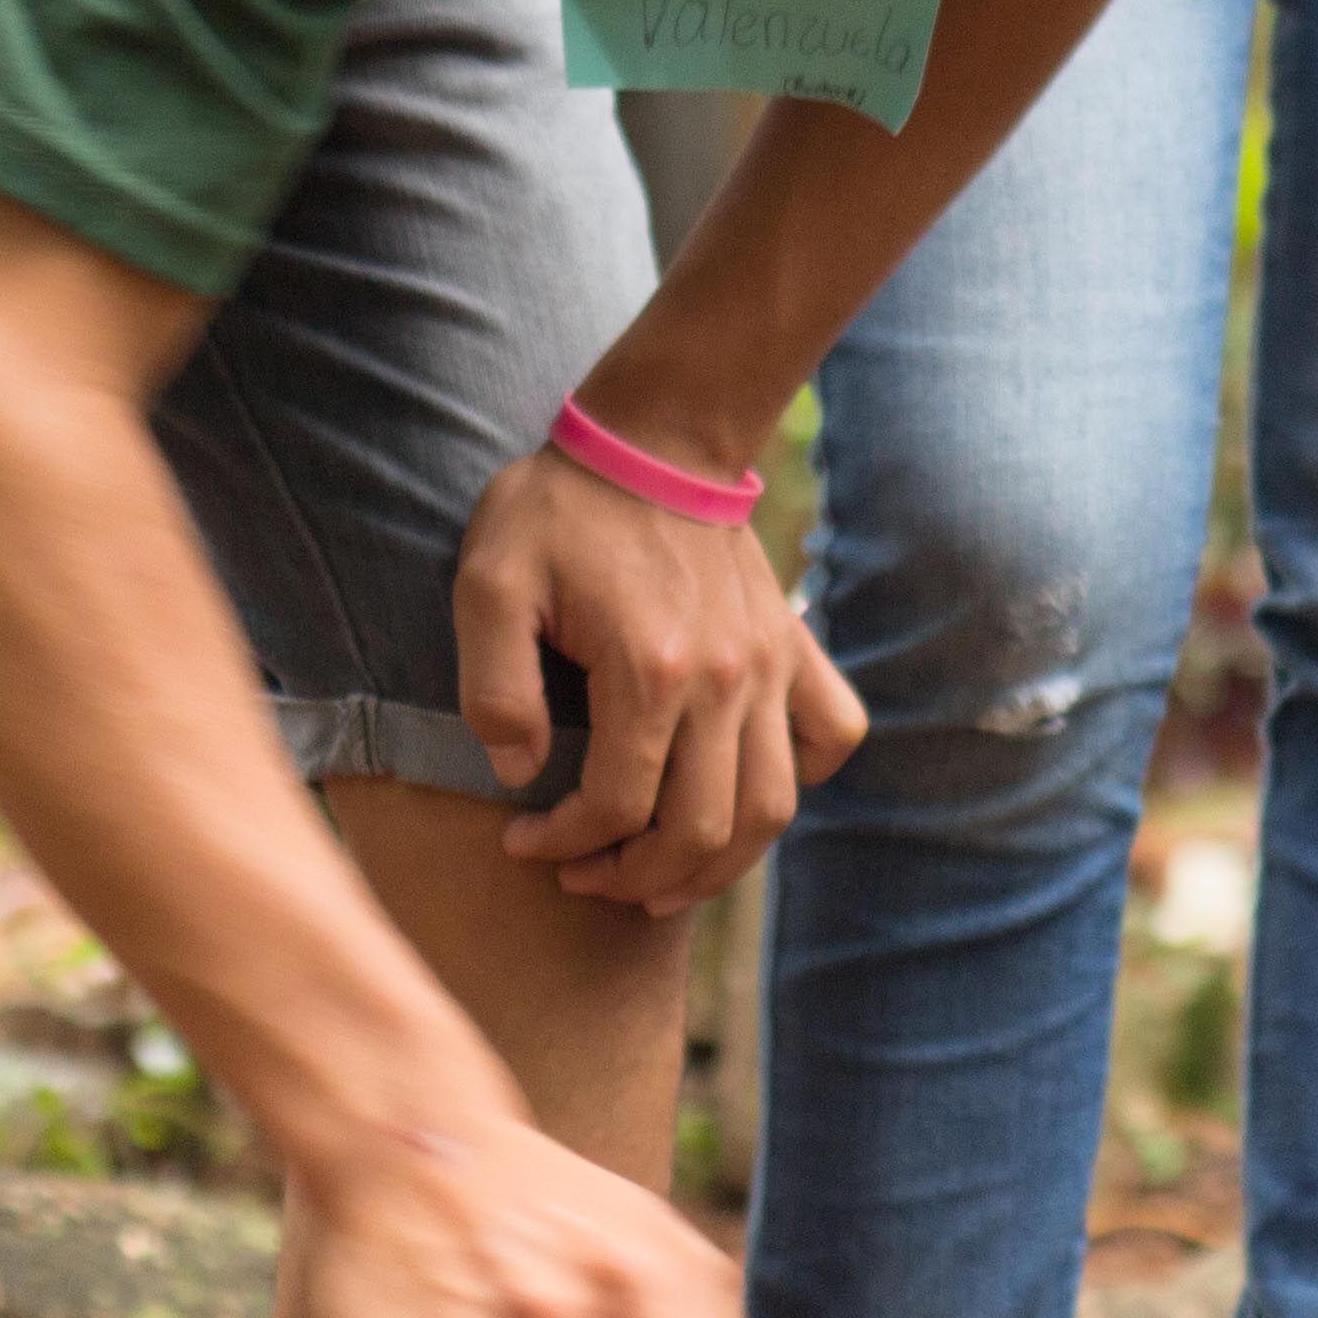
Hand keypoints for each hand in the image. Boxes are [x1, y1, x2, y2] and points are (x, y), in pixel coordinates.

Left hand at [452, 446, 870, 913]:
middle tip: (584, 878)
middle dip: (636, 877)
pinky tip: (742, 792)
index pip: (618, 805)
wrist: (651, 438)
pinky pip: (829, 736)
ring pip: (772, 809)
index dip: (564, 845)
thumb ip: (492, 688)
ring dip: (718, 864)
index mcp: (649, 669)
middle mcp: (726, 679)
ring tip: (660, 879)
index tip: (521, 844)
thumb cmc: (558, 511)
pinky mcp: (794, 648)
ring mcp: (770, 666)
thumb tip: (518, 775)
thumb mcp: (488, 583)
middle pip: (701, 830)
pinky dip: (798, 780)